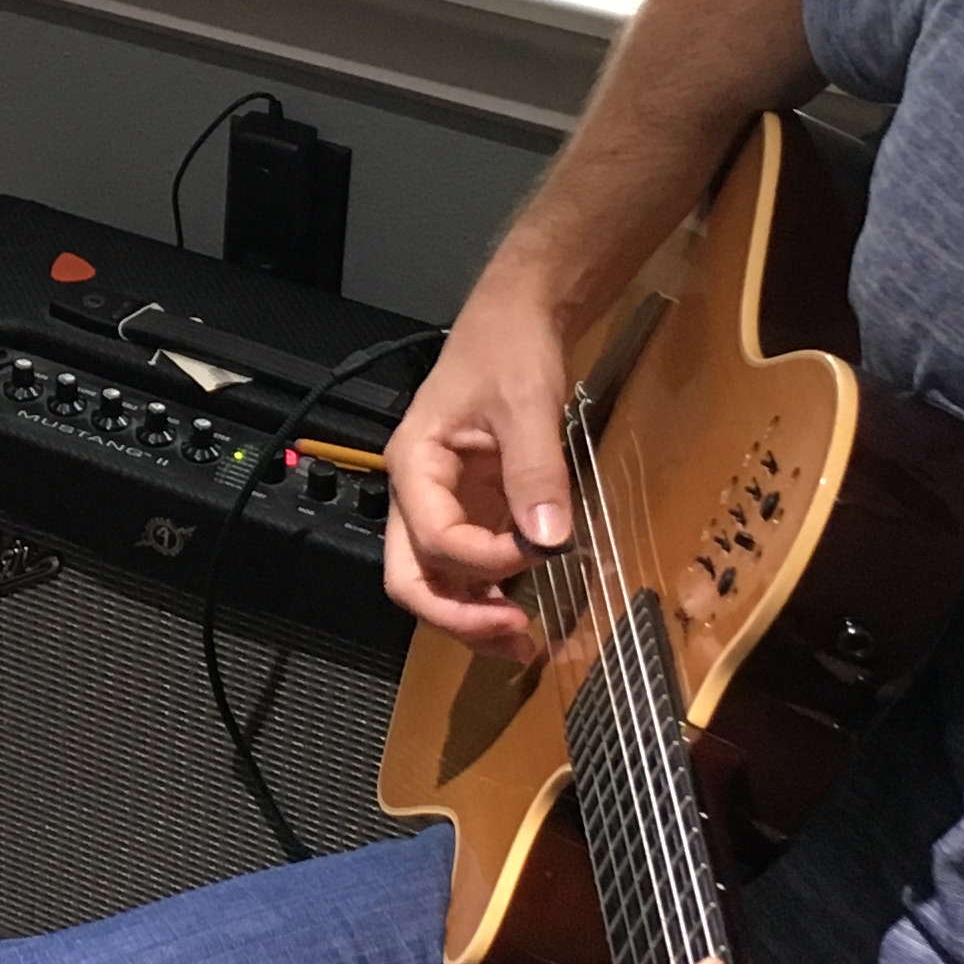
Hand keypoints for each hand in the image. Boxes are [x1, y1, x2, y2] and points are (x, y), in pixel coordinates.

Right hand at [383, 281, 578, 655]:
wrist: (518, 319)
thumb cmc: (510, 349)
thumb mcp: (527, 404)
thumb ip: (535, 471)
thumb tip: (550, 541)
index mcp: (414, 465)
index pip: (433, 538)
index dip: (484, 561)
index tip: (540, 552)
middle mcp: (419, 495)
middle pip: (413, 579)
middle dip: (458, 617)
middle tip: (515, 637)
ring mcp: (446, 507)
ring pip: (439, 584)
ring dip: (475, 619)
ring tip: (525, 644)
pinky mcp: (475, 512)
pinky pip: (474, 570)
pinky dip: (496, 597)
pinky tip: (531, 614)